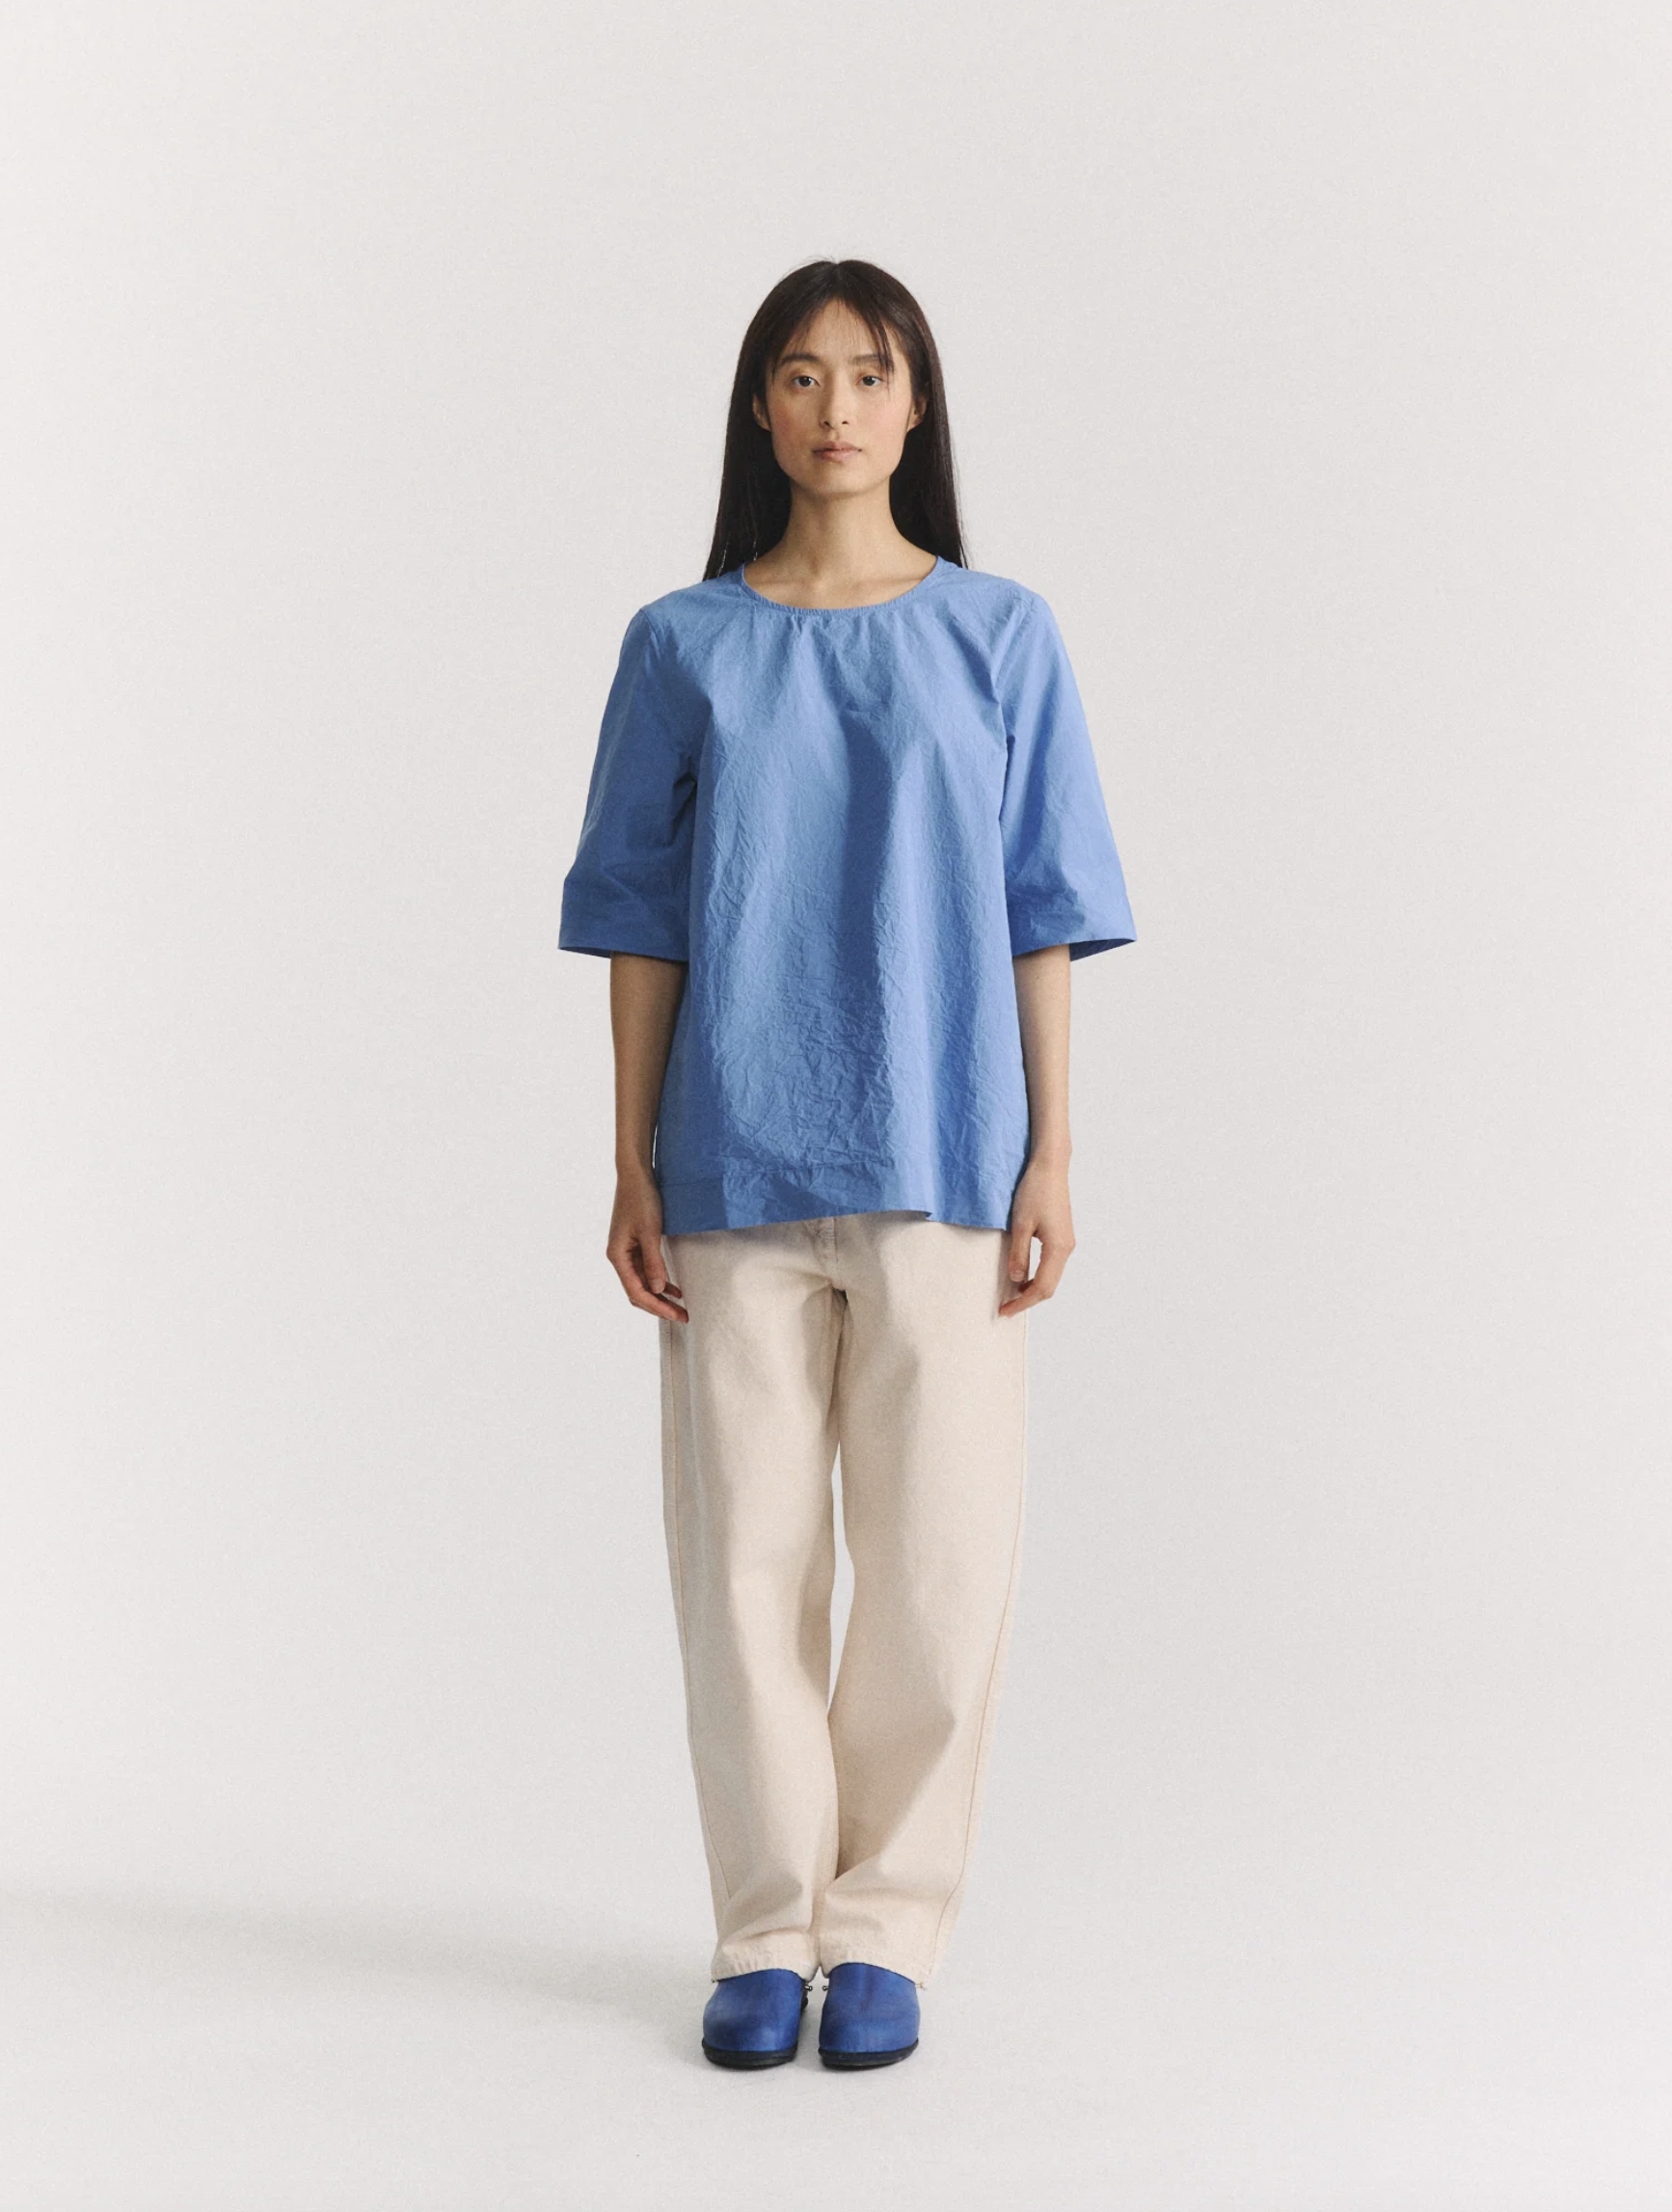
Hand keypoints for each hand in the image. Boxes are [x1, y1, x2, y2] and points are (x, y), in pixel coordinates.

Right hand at [608, 1168, 688, 1320]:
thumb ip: (654, 1261)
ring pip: (644, 1282)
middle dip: (659, 1306)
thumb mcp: (650, 1232)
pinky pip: (647, 1270)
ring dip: (661, 1295)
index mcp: (617, 1256)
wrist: (636, 1176)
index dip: (656, 1306)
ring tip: (681, 1307)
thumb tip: (658, 1289)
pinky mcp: (636, 1245)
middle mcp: (620, 1257)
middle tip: (682, 1316)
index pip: (636, 1291)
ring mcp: (627, 1252)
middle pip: (638, 1291)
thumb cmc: (641, 1200)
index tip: (675, 1315)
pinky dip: (660, 1280)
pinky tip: (674, 1289)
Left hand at [999, 1153, 1074, 1316]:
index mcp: (1058, 1248)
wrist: (1050, 1166)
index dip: (1023, 1302)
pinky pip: (1051, 1265)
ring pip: (1051, 1276)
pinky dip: (1038, 1275)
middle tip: (1006, 1307)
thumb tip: (1016, 1279)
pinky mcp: (1062, 1236)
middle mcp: (1066, 1248)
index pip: (1042, 1287)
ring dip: (1033, 1289)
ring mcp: (1066, 1242)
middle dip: (1028, 1299)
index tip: (1005, 1311)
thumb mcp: (1020, 1223)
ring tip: (1011, 1295)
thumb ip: (1019, 1253)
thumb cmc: (1035, 1190)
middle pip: (1050, 1286)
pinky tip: (1023, 1275)